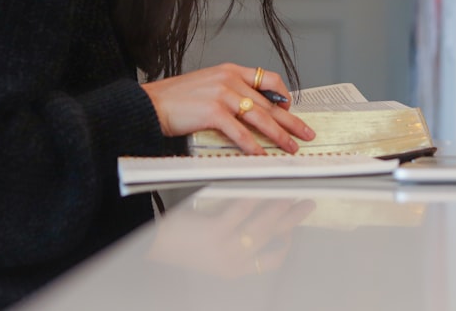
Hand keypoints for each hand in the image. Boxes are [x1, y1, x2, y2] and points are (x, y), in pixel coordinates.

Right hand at [141, 63, 315, 153]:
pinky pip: (240, 133)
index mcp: (229, 70)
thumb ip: (229, 93)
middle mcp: (229, 79)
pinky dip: (254, 146)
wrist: (149, 104)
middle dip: (290, 122)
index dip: (283, 94)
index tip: (291, 107)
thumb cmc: (175, 99)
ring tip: (290, 148)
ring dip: (278, 136)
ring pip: (260, 118)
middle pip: (268, 103)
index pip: (267, 78)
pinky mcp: (213, 112)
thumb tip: (250, 112)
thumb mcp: (207, 86)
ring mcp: (222, 94)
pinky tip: (261, 155)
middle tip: (305, 133)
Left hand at [147, 195, 315, 276]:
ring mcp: (224, 250)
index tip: (295, 227)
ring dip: (280, 207)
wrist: (148, 243)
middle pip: (272, 239)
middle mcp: (233, 264)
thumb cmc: (176, 241)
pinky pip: (240, 212)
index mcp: (234, 270)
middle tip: (307, 204)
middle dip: (293, 220)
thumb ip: (233, 239)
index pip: (272, 260)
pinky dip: (253, 196)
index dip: (288, 242)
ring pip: (261, 226)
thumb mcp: (210, 251)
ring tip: (290, 192)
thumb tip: (257, 216)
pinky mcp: (213, 234)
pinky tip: (260, 185)